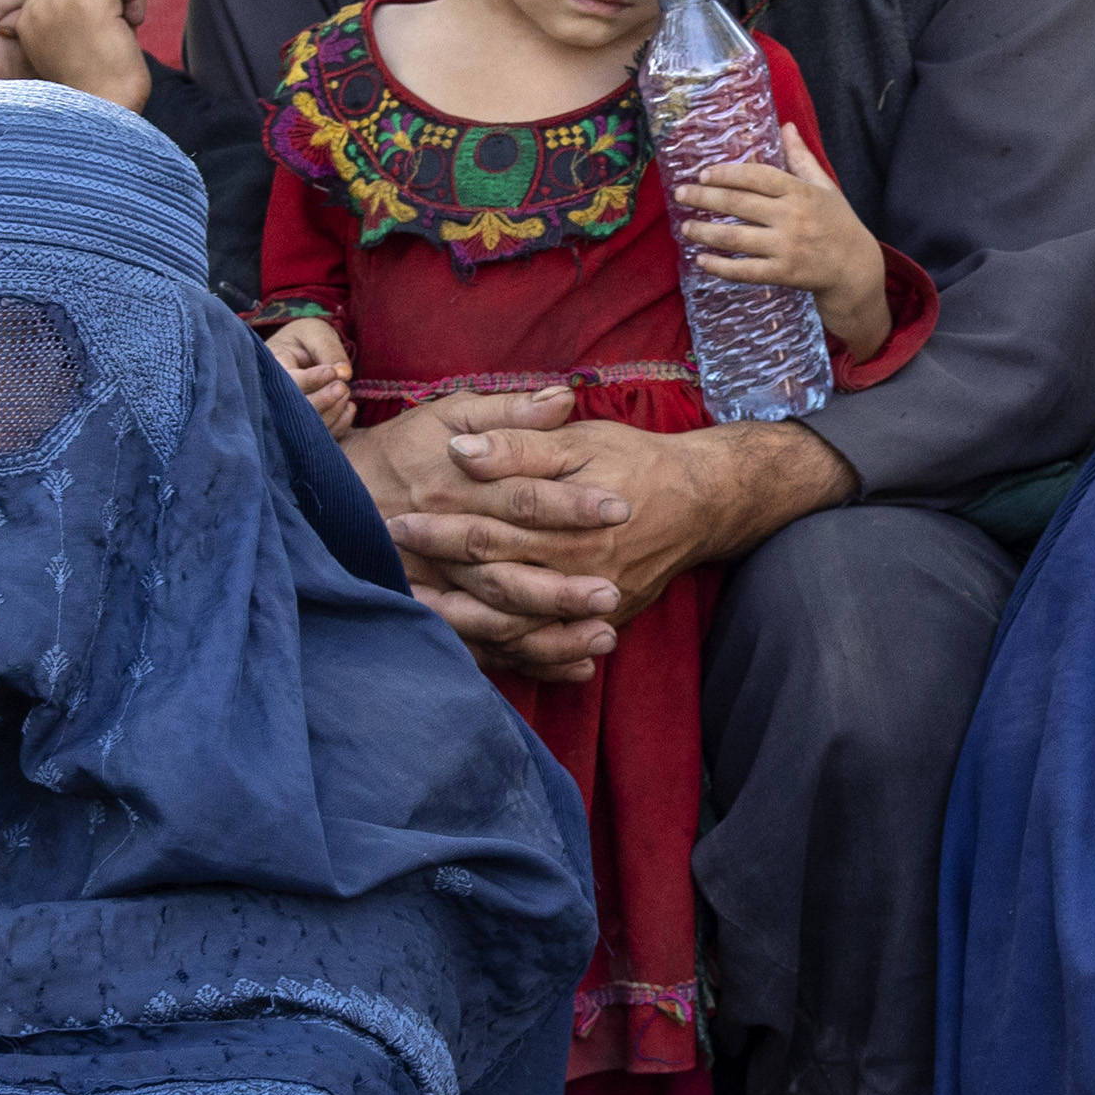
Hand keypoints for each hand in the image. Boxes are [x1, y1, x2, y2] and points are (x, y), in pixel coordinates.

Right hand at [10, 0, 154, 109]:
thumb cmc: (95, 86)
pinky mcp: (90, 1)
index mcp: (25, 20)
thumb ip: (65, 12)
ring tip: (119, 31)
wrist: (103, 114)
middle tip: (110, 34)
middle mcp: (37, 8)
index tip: (97, 33)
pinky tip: (133, 25)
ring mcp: (61, 2)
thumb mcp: (68, 45)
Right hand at [264, 313, 355, 432]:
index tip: (332, 371)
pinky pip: (320, 436)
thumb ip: (328, 349)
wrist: (300, 355)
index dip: (312, 380)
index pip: (287, 381)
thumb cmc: (306, 340)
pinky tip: (348, 407)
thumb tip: (345, 374)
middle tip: (343, 387)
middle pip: (294, 409)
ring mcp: (286, 414)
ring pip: (307, 427)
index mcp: (271, 367)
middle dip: (323, 400)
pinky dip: (339, 424)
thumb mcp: (315, 333)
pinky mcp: (303, 427)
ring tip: (345, 392)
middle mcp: (273, 395)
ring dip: (332, 412)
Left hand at [356, 392, 843, 677]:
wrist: (702, 501)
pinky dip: (512, 653)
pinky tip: (476, 646)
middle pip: (494, 583)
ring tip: (419, 615)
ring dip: (466, 623)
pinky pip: (549, 647)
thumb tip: (462, 451)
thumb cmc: (634, 460)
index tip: (397, 520)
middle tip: (392, 573)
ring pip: (517, 626)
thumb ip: (519, 443)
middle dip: (441, 579)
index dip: (440, 527)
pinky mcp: (602, 621)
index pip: (487, 529)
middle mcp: (576, 571)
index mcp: (564, 522)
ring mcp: (590, 603)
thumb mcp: (578, 441)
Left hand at [681, 124, 891, 357]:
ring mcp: (786, 247)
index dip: (727, 173)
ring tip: (685, 226)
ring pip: (736, 238)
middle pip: (738, 203)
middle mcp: (791, 217)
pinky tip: (701, 260)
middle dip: (705, 197)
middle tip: (681, 194)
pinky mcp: (783, 273)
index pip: (756, 176)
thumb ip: (801, 158)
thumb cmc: (838, 223)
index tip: (704, 173)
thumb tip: (786, 126)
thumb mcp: (825, 187)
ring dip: (705, 231)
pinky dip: (721, 267)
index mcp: (799, 192)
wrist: (856, 268)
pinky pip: (745, 271)